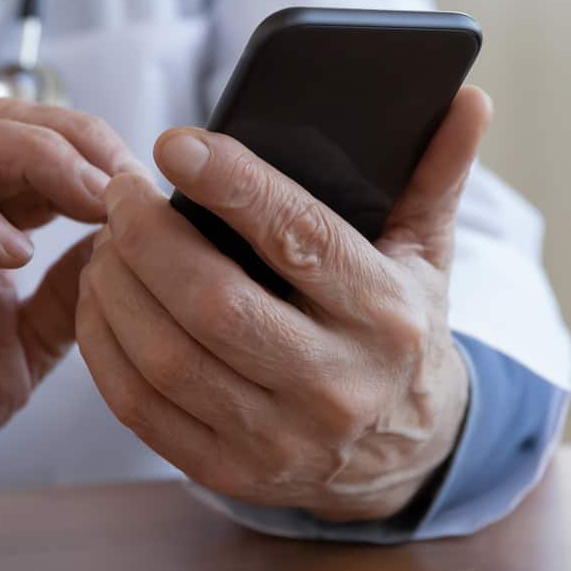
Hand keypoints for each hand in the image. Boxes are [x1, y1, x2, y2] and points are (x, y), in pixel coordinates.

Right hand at [0, 99, 148, 534]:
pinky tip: (17, 254)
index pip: (37, 143)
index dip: (98, 153)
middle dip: (74, 136)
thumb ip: (69, 295)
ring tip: (88, 199)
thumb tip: (130, 249)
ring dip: (32, 154)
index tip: (149, 191)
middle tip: (128, 182)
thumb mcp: (25, 345)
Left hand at [76, 87, 492, 522]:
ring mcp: (281, 437)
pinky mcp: (233, 472)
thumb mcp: (427, 253)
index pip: (297, 237)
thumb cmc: (401, 328)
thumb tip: (470, 98)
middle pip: (214, 301)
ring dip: (117, 288)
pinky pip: (142, 409)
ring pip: (168, 357)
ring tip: (104, 240)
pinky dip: (106, 347)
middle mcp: (338, 384)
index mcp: (386, 314)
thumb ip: (437, 172)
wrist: (407, 451)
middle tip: (119, 191)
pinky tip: (100, 300)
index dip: (230, 185)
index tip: (175, 143)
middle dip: (147, 237)